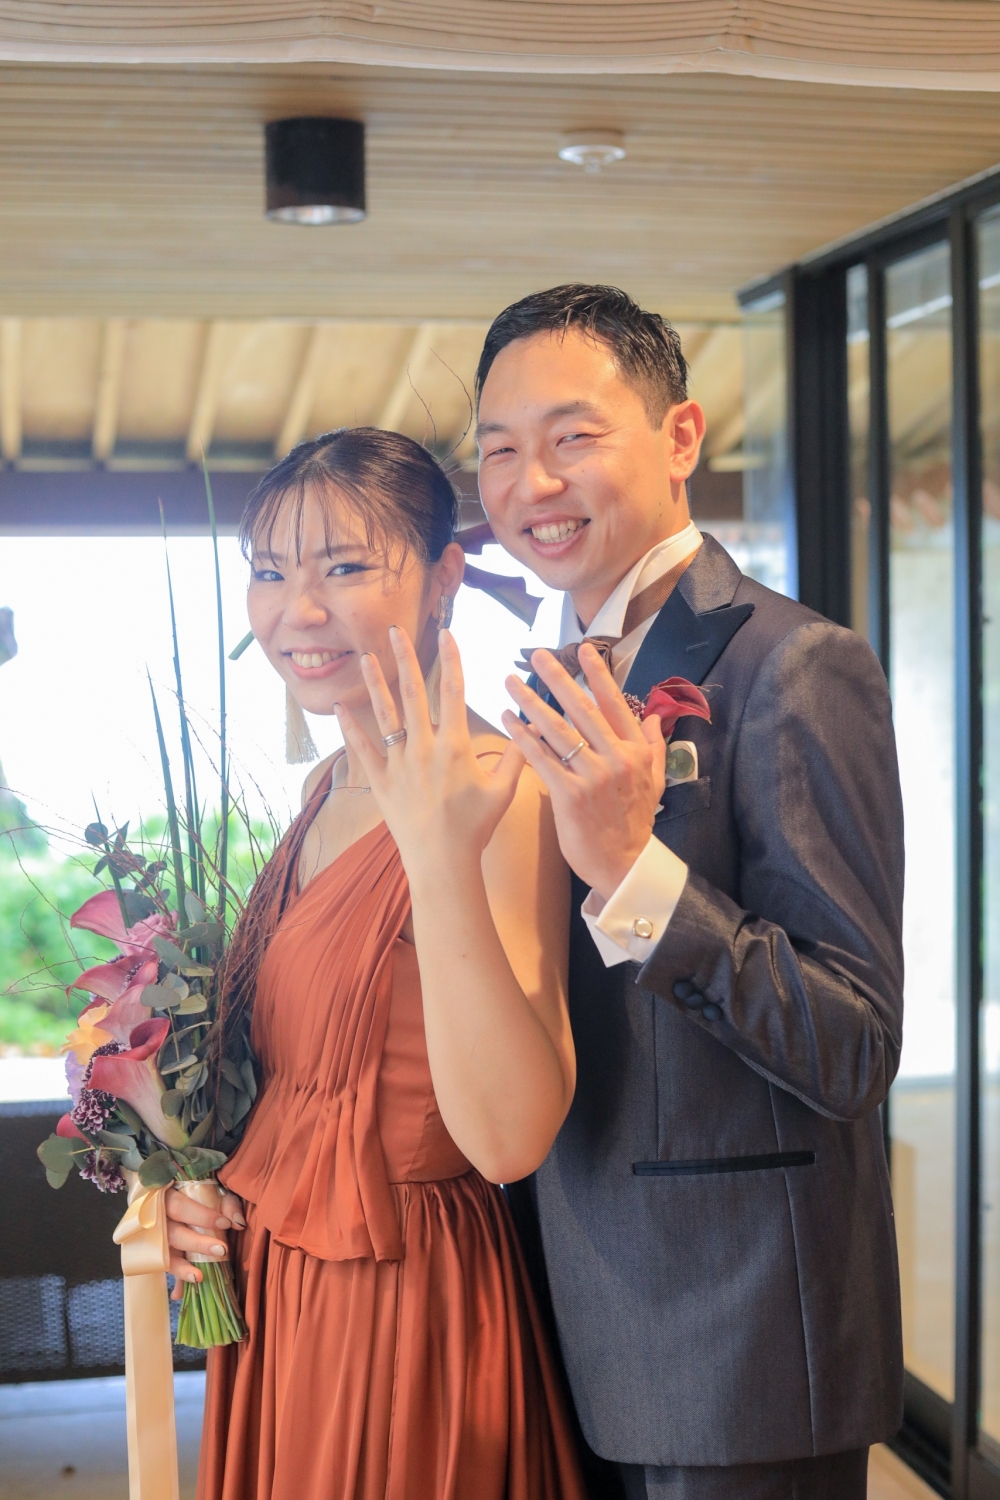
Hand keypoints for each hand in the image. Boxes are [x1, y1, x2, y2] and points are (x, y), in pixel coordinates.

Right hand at [165, 1183, 244, 1299]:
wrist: (163, 1196)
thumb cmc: (195, 1192)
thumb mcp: (214, 1189)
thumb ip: (227, 1203)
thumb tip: (238, 1223)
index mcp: (166, 1197)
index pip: (180, 1206)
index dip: (201, 1216)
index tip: (225, 1224)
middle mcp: (156, 1219)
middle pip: (173, 1233)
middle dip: (197, 1243)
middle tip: (222, 1250)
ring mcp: (155, 1239)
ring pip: (165, 1255)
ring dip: (181, 1269)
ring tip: (199, 1277)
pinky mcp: (158, 1255)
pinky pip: (166, 1269)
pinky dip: (174, 1282)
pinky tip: (179, 1295)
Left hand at [334, 627, 525, 882]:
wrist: (441, 862)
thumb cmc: (475, 828)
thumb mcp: (504, 791)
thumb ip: (516, 756)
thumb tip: (528, 726)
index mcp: (455, 745)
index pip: (453, 691)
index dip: (452, 659)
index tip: (449, 632)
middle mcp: (424, 747)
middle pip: (413, 692)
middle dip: (405, 658)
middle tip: (396, 630)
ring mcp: (399, 762)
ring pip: (384, 714)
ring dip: (375, 683)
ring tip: (365, 657)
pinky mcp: (380, 780)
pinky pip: (363, 749)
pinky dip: (350, 728)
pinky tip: (340, 707)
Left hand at [501, 642, 666, 899]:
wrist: (622, 865)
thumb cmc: (633, 822)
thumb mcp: (654, 781)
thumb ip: (653, 746)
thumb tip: (653, 717)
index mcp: (635, 751)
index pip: (614, 704)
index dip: (598, 675)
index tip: (583, 650)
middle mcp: (616, 759)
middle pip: (582, 709)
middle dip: (557, 678)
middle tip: (535, 654)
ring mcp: (592, 776)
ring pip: (558, 730)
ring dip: (531, 703)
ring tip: (510, 683)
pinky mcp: (569, 795)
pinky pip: (542, 759)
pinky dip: (523, 738)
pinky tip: (507, 721)